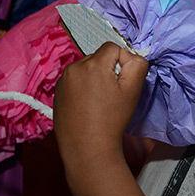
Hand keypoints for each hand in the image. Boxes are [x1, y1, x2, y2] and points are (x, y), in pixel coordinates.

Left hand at [54, 43, 148, 162]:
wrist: (87, 148)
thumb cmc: (112, 119)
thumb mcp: (133, 90)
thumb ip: (137, 65)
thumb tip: (131, 56)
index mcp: (94, 63)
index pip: (113, 48)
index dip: (123, 62)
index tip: (122, 83)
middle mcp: (75, 66)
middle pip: (98, 57)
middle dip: (107, 70)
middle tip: (112, 94)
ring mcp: (63, 80)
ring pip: (86, 68)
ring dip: (94, 78)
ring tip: (99, 102)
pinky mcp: (57, 92)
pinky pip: (75, 80)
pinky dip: (82, 87)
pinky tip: (86, 106)